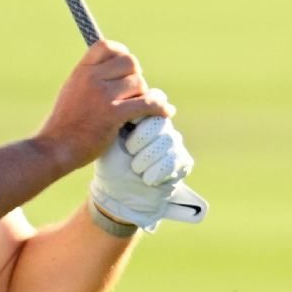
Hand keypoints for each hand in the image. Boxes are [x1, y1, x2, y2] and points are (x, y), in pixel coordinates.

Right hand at [35, 41, 169, 172]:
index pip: (107, 46)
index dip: (120, 53)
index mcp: (81, 71)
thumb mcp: (72, 90)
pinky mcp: (113, 114)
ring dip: (143, 95)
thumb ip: (91, 78)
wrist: (56, 148)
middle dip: (135, 76)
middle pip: (130, 63)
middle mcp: (91, 78)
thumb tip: (118, 71)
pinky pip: (147, 104)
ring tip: (137, 107)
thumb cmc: (65, 124)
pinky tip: (166, 112)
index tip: (125, 68)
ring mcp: (102, 95)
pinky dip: (160, 108)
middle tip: (131, 93)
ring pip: (139, 83)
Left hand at [88, 101, 194, 231]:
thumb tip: (121, 98)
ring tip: (135, 168)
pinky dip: (157, 171)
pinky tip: (146, 178)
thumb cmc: (110, 163)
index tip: (128, 123)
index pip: (154, 99)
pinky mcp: (183, 161)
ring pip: (167, 141)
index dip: (141, 110)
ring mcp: (174, 143)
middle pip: (160, 121)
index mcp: (145, 115)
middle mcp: (162, 126)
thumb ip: (118, 115)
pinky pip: (174, 159)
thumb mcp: (109, 136)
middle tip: (129, 149)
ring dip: (147, 157)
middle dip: (142, 137)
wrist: (117, 193)